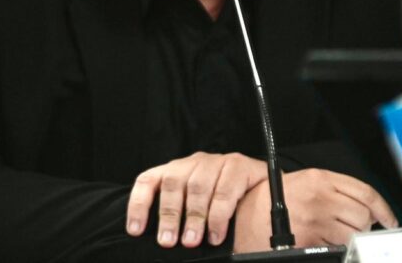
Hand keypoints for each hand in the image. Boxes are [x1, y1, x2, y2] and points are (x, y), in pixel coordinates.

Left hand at [126, 151, 267, 248]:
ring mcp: (217, 161)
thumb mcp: (197, 210)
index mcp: (177, 171)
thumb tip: (165, 242)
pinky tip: (217, 234)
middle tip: (168, 241)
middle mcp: (194, 162)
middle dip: (169, 215)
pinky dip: (219, 215)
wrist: (266, 191)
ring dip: (194, 217)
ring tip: (193, 240)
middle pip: (173, 183)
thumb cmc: (227, 206)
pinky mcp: (240, 165)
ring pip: (198, 186)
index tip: (136, 230)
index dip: (139, 204)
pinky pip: (226, 189)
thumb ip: (180, 219)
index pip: (149, 181)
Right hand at [232, 168, 395, 252]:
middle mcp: (320, 195)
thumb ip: (332, 189)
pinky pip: (338, 247)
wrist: (245, 217)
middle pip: (363, 214)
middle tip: (356, 229)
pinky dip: (337, 249)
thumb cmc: (271, 201)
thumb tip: (364, 206)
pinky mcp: (310, 238)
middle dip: (364, 226)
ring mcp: (316, 218)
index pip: (365, 191)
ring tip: (337, 236)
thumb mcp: (302, 182)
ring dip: (351, 239)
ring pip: (353, 233)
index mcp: (320, 178)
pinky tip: (327, 243)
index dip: (383, 208)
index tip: (389, 220)